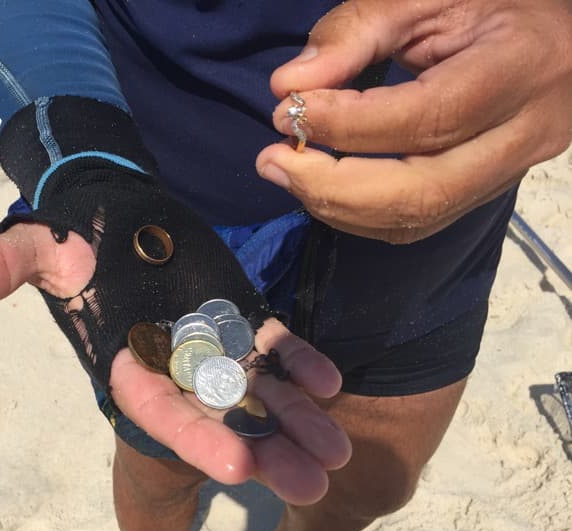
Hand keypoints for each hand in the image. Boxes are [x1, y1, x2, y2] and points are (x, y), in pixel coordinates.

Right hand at [0, 224, 350, 504]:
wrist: (112, 206)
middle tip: (309, 484)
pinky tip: (331, 381)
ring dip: (294, 420)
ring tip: (336, 453)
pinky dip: (300, 363)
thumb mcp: (31, 246)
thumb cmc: (71, 232)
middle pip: (220, 416)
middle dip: (261, 450)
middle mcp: (171, 365)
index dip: (193, 437)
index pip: (157, 409)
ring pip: (256, 391)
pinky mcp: (238, 318)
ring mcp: (212, 344)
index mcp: (125, 362)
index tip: (236, 467)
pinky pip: (274, 347)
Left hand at [256, 0, 571, 243]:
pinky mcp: (487, 191)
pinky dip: (359, 214)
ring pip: (418, 218)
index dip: (348, 124)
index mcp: (520, 68)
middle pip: (422, 191)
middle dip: (333, 186)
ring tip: (285, 172)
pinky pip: (419, 222)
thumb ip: (357, 31)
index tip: (287, 109)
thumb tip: (289, 83)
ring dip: (337, 207)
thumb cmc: (489, 4)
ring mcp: (510, 172)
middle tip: (272, 161)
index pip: (427, 117)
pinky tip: (321, 187)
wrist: (551, 37)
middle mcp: (526, 134)